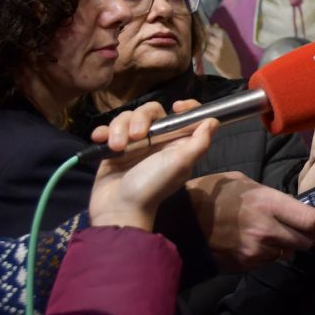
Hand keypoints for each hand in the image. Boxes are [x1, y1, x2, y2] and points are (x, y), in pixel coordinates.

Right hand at [89, 100, 217, 229]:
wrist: (118, 207)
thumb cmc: (153, 186)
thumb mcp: (181, 164)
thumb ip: (199, 143)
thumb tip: (213, 121)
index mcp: (177, 143)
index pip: (185, 116)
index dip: (186, 107)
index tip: (176, 107)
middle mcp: (158, 140)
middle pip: (151, 111)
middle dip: (140, 118)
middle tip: (136, 136)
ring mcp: (135, 144)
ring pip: (127, 118)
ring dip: (119, 128)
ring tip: (117, 147)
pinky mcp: (114, 148)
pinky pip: (109, 128)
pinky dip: (104, 131)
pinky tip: (100, 139)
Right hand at [186, 171, 314, 269]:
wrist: (179, 219)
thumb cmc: (211, 193)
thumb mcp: (244, 182)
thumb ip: (271, 196)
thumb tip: (289, 207)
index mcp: (269, 203)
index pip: (312, 221)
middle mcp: (267, 230)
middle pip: (305, 242)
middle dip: (307, 235)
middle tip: (299, 227)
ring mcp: (255, 251)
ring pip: (286, 253)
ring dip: (284, 245)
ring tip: (267, 232)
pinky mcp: (244, 265)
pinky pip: (266, 261)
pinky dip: (265, 254)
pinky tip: (250, 241)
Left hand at [204, 25, 241, 79]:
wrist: (233, 68)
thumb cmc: (230, 53)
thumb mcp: (228, 41)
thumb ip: (220, 33)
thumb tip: (213, 24)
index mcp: (225, 36)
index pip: (211, 29)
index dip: (206, 29)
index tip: (203, 29)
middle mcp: (221, 42)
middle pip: (206, 37)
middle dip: (205, 39)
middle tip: (207, 43)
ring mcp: (217, 51)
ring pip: (204, 45)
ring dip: (205, 47)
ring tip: (211, 50)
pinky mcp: (214, 59)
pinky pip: (204, 53)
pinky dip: (206, 54)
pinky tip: (211, 55)